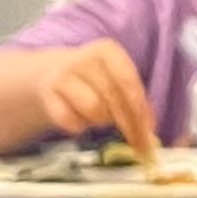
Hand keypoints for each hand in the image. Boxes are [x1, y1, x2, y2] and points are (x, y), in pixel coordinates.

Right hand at [31, 40, 160, 154]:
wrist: (49, 73)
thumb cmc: (93, 80)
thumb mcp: (116, 80)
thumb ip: (135, 100)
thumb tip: (150, 129)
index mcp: (107, 52)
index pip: (128, 82)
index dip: (140, 109)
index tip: (149, 132)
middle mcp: (84, 59)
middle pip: (113, 98)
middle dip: (128, 125)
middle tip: (138, 145)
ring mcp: (63, 75)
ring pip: (93, 109)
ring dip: (100, 121)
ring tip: (99, 118)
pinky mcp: (47, 94)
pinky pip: (70, 121)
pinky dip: (79, 126)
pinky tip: (79, 119)